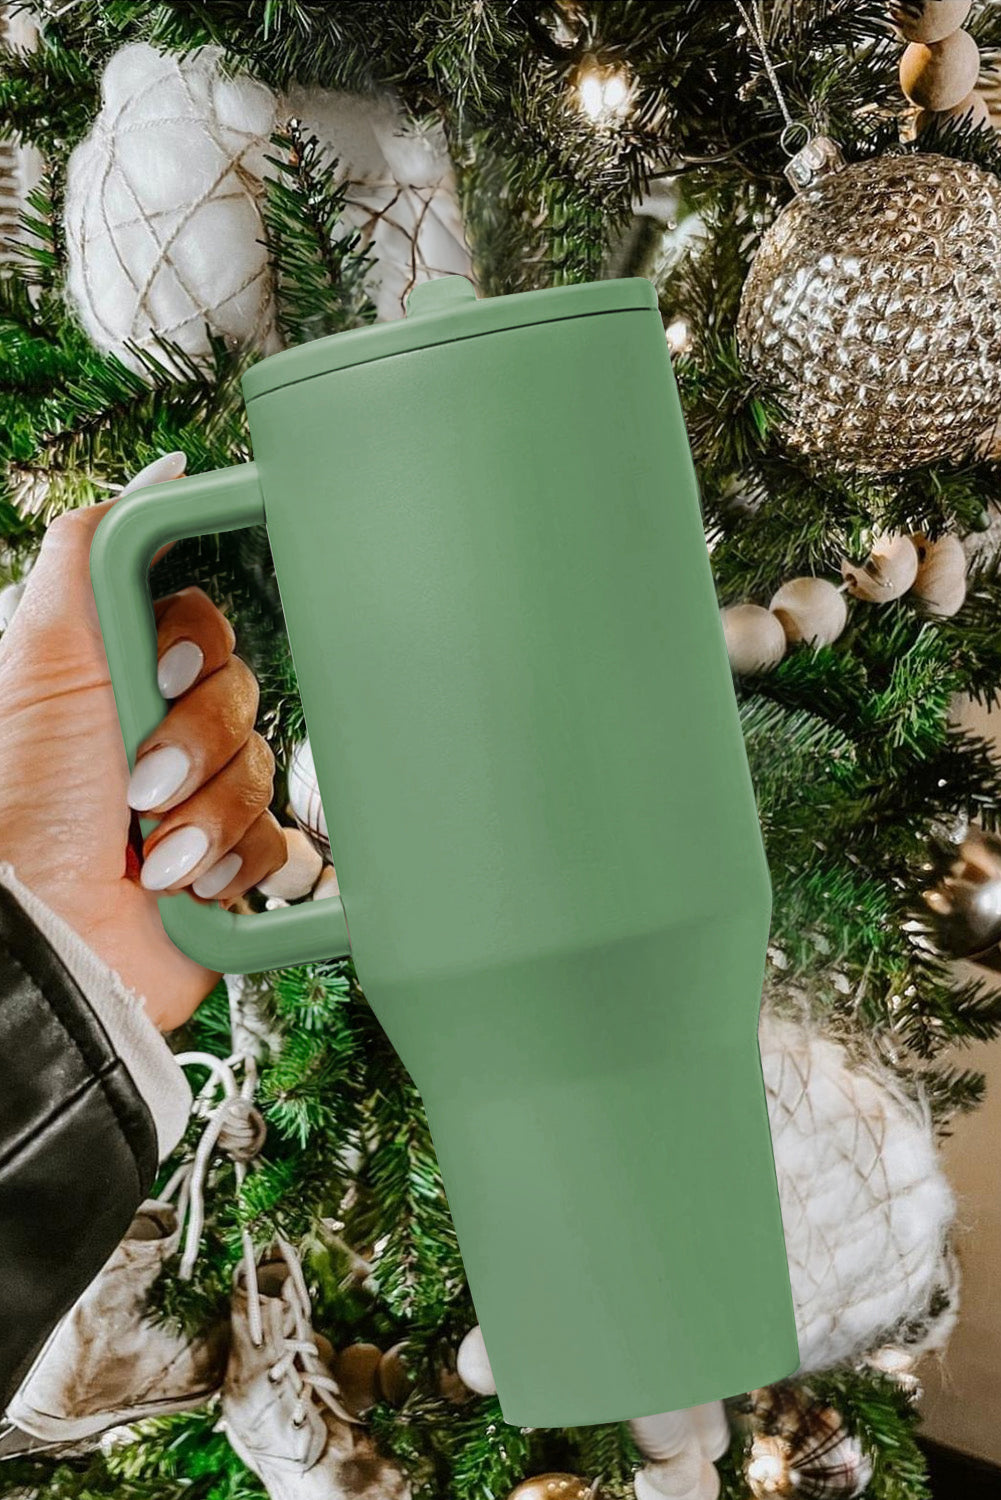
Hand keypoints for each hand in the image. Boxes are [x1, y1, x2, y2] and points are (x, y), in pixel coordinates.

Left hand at [0, 455, 285, 1029]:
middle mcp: (165, 737)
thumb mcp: (43, 650)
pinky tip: (190, 882)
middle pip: (245, 698)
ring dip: (208, 815)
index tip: (162, 677)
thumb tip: (166, 471)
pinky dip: (238, 862)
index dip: (197, 655)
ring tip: (153, 850)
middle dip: (196, 746)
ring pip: (268, 771)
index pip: (208, 633)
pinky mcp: (233, 868)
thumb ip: (95, 549)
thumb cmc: (25, 798)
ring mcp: (202, 804)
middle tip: (139, 782)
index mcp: (123, 682)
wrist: (45, 932)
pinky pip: (285, 844)